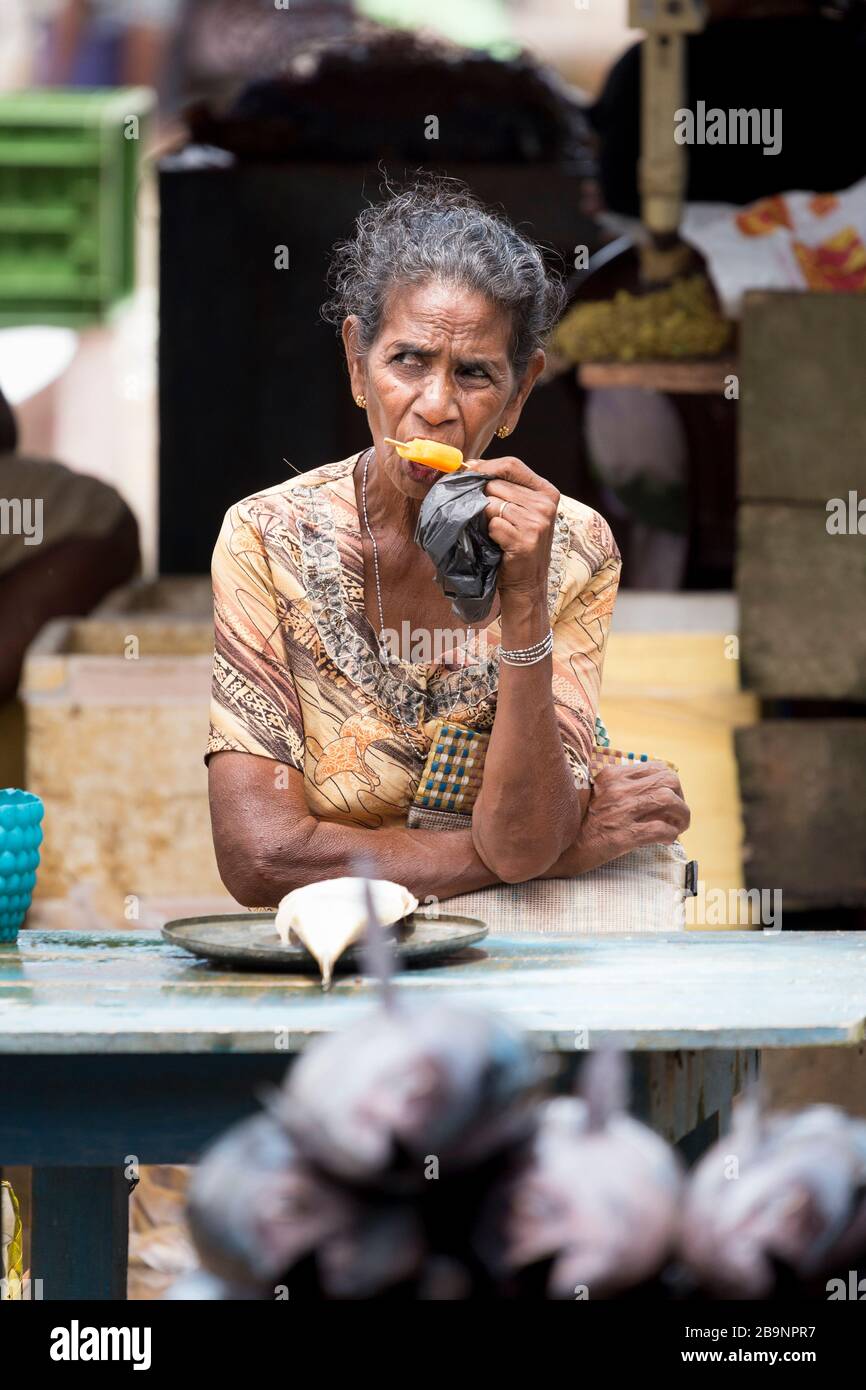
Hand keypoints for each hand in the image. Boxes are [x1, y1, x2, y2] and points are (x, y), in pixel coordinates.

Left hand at [469, 457, 559, 599]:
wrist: (527, 583)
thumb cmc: (517, 543)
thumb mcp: (520, 510)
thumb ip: (504, 486)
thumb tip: (471, 464)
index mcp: (547, 491)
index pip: (512, 464)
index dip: (486, 466)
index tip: (468, 471)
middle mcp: (545, 504)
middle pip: (497, 484)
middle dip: (483, 497)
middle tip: (487, 516)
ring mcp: (538, 522)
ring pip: (491, 503)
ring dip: (486, 518)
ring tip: (497, 532)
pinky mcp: (525, 540)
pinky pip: (492, 524)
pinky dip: (489, 533)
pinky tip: (499, 543)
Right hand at [546, 761, 690, 876]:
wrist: (557, 849)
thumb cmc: (577, 824)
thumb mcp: (596, 795)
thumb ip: (619, 789)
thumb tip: (650, 792)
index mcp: (611, 776)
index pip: (657, 768)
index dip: (671, 784)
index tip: (670, 798)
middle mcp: (618, 789)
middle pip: (669, 780)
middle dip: (680, 798)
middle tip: (677, 814)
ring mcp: (621, 811)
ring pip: (669, 801)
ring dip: (681, 816)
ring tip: (677, 828)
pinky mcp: (623, 835)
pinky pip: (660, 829)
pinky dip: (670, 835)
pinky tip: (666, 841)